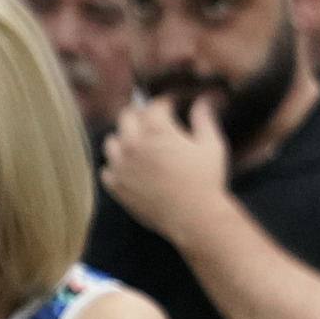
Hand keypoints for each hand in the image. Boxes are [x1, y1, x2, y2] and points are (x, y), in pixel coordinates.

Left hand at [100, 93, 234, 242]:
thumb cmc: (206, 180)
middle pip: (126, 116)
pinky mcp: (116, 186)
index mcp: (156, 130)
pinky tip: (133, 170)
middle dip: (140, 115)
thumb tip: (201, 101)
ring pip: (112, 141)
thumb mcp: (211, 146)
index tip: (171, 107)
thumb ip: (203, 119)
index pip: (153, 105)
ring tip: (141, 147)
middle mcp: (133, 143)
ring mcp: (121, 165)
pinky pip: (108, 169)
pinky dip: (118, 166)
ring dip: (125, 139)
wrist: (194, 217)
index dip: (165, 103)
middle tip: (153, 123)